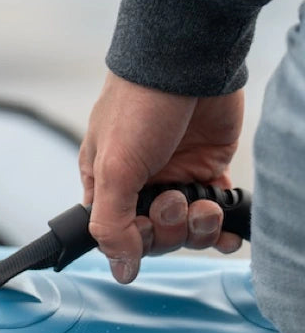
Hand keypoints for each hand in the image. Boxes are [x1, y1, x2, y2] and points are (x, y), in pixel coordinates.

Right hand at [79, 72, 244, 282]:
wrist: (185, 64)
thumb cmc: (139, 106)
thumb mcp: (114, 168)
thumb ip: (112, 224)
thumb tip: (121, 269)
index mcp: (105, 184)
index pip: (116, 235)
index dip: (135, 240)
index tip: (146, 225)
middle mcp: (138, 184)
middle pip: (154, 237)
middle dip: (169, 229)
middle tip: (174, 200)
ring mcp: (174, 177)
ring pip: (186, 230)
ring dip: (198, 229)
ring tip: (204, 205)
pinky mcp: (206, 169)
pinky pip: (215, 214)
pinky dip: (223, 228)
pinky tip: (226, 227)